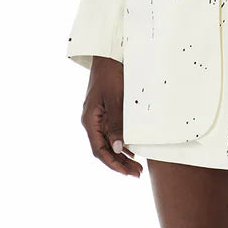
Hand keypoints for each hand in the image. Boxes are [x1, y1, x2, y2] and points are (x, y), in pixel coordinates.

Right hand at [80, 56, 143, 178]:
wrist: (109, 53)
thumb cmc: (111, 73)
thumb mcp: (116, 98)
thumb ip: (117, 123)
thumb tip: (119, 148)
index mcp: (90, 120)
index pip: (99, 150)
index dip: (113, 164)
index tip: (127, 173)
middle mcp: (92, 121)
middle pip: (104, 149)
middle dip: (119, 164)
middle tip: (137, 174)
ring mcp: (99, 117)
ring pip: (109, 142)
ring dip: (121, 156)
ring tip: (137, 167)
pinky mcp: (106, 111)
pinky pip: (112, 132)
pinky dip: (122, 143)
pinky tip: (132, 150)